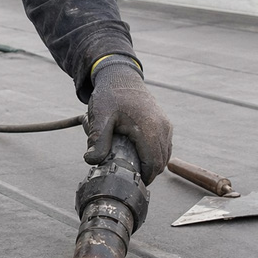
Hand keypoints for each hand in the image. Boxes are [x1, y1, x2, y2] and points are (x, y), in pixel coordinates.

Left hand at [84, 62, 172, 184]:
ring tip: (134, 167)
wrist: (120, 76)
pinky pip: (165, 146)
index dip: (144, 177)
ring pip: (165, 155)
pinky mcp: (164, 123)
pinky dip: (156, 155)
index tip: (131, 182)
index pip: (153, 164)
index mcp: (149, 128)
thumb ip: (97, 140)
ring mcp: (165, 125)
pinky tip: (141, 156)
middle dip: (148, 173)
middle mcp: (162, 127)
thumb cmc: (110, 95)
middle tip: (129, 177)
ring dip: (153, 164)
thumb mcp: (100, 117)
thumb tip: (92, 161)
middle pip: (161, 162)